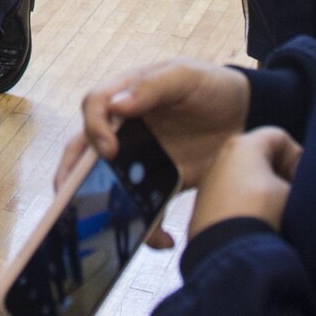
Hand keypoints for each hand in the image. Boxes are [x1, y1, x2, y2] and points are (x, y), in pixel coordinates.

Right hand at [56, 59, 252, 247]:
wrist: (244, 115)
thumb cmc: (211, 85)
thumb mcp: (186, 75)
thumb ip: (153, 85)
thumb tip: (117, 106)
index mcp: (125, 95)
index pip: (94, 107)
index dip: (94, 127)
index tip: (110, 150)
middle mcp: (123, 127)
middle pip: (83, 149)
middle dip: (70, 175)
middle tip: (72, 198)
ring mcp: (138, 157)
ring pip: (104, 183)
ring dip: (99, 208)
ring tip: (109, 229)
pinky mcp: (157, 182)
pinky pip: (141, 207)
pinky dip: (146, 228)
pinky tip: (162, 240)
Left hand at [189, 127, 302, 236]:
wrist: (226, 252)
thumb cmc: (262, 214)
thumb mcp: (294, 194)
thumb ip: (302, 181)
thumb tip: (303, 187)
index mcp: (243, 144)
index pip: (280, 138)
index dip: (298, 158)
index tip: (303, 181)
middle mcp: (221, 156)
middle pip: (260, 156)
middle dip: (281, 174)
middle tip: (294, 197)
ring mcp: (209, 181)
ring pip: (245, 178)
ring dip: (263, 191)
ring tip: (277, 214)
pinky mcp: (202, 205)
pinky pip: (231, 197)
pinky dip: (245, 205)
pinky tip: (256, 224)